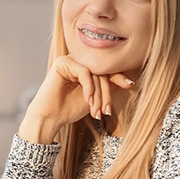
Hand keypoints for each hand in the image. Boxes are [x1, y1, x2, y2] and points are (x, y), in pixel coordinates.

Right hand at [19, 55, 133, 143]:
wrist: (50, 118)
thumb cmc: (69, 109)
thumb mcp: (95, 99)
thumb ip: (107, 88)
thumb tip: (127, 80)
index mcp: (85, 68)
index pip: (106, 69)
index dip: (118, 77)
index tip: (130, 85)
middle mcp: (77, 61)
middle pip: (102, 71)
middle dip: (106, 93)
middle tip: (107, 111)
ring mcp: (70, 60)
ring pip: (95, 73)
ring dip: (98, 94)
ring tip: (97, 111)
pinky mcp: (63, 62)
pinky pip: (84, 72)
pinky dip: (89, 88)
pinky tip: (87, 101)